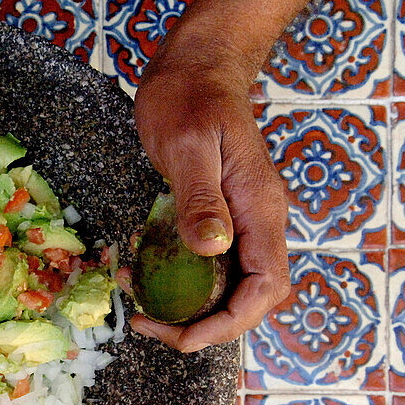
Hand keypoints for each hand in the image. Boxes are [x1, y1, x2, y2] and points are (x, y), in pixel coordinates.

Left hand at [130, 54, 290, 352]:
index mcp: (261, 211)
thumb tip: (211, 249)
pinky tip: (141, 271)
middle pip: (249, 300)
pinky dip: (178, 281)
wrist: (196, 68)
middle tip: (149, 326)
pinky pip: (207, 265)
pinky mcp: (219, 217)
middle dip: (204, 326)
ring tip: (139, 304)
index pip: (265, 289)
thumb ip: (201, 199)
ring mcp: (241, 222)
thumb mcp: (188, 147)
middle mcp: (258, 223)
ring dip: (188, 308)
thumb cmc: (190, 98)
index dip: (228, 324)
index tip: (181, 336)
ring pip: (228, 288)